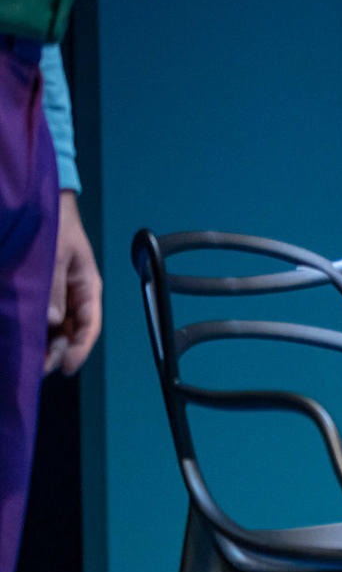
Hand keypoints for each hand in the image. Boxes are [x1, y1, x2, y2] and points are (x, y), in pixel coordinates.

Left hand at [44, 190, 100, 376]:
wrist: (41, 204)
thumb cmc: (56, 225)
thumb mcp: (57, 255)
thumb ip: (54, 289)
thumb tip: (51, 321)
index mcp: (87, 287)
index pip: (89, 326)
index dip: (79, 349)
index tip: (64, 367)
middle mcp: (74, 296)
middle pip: (72, 333)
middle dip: (57, 352)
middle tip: (37, 367)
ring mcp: (58, 295)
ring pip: (56, 329)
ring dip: (46, 345)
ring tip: (30, 360)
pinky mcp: (42, 292)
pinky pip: (42, 317)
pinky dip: (35, 331)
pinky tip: (23, 339)